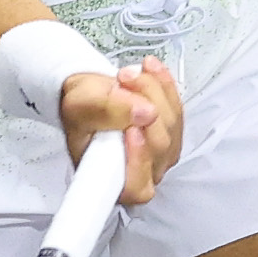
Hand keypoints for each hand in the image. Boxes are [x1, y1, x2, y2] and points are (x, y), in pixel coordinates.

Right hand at [60, 59, 183, 203]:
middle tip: (123, 80)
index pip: (135, 186)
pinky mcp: (171, 133)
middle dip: (144, 103)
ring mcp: (159, 154)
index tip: (130, 131)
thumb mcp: (80, 104)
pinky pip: (178, 108)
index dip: (138, 160)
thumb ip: (107, 109)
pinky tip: (150, 70)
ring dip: (153, 91)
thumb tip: (144, 112)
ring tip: (128, 74)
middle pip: (159, 145)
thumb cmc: (81, 109)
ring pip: (172, 123)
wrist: (89, 95)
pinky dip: (165, 85)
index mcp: (110, 179)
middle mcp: (140, 173)